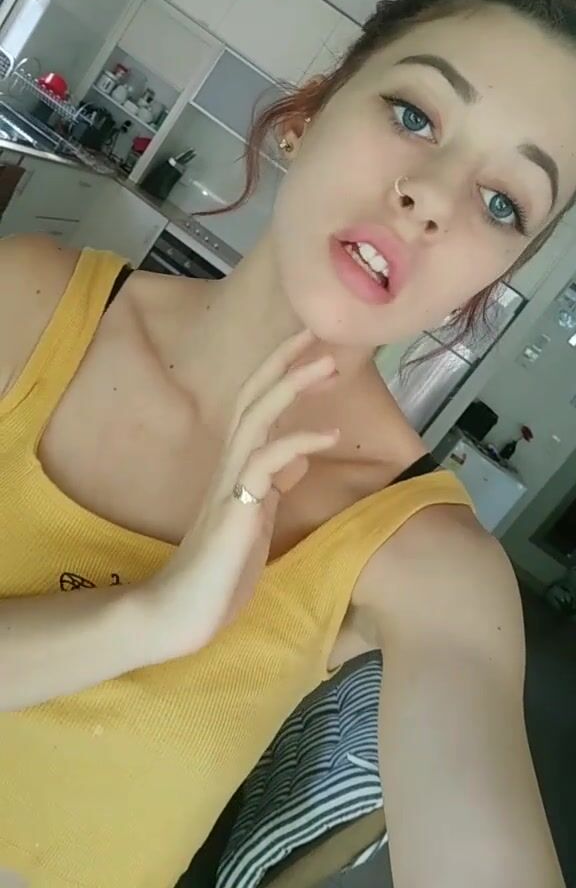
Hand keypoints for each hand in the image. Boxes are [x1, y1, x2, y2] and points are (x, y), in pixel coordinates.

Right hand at [144, 330, 338, 659]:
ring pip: (258, 416)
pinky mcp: (237, 506)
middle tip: (320, 330)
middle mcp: (231, 465)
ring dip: (293, 384)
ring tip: (329, 363)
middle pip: (254, 396)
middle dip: (286, 360)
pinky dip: (299, 440)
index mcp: (236, 467)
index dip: (281, 372)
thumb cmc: (219, 573)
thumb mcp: (257, 522)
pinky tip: (329, 434)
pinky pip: (268, 461)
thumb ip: (272, 489)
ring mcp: (231, 482)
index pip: (257, 405)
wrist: (181, 612)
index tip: (312, 345)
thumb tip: (297, 461)